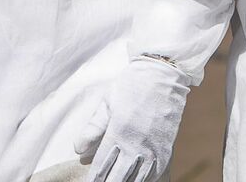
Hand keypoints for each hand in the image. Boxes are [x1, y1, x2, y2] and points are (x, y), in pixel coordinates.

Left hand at [74, 57, 188, 181]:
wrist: (163, 73)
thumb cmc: (132, 85)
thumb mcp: (107, 103)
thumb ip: (92, 129)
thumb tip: (78, 151)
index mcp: (118, 134)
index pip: (101, 168)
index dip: (94, 180)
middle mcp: (136, 145)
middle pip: (119, 178)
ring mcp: (153, 148)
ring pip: (138, 179)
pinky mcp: (166, 147)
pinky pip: (156, 172)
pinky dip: (146, 179)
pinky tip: (139, 180)